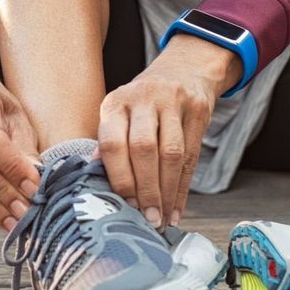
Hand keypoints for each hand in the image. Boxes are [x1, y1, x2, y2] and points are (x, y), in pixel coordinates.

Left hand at [96, 35, 235, 228]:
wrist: (184, 70)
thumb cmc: (144, 104)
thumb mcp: (121, 114)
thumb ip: (109, 144)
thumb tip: (92, 178)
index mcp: (116, 103)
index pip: (113, 143)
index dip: (119, 178)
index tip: (124, 206)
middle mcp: (142, 98)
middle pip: (144, 149)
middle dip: (146, 190)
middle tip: (147, 219)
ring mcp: (173, 101)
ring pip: (171, 154)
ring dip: (166, 192)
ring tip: (161, 219)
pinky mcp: (198, 109)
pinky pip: (192, 155)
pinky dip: (183, 188)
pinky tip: (177, 209)